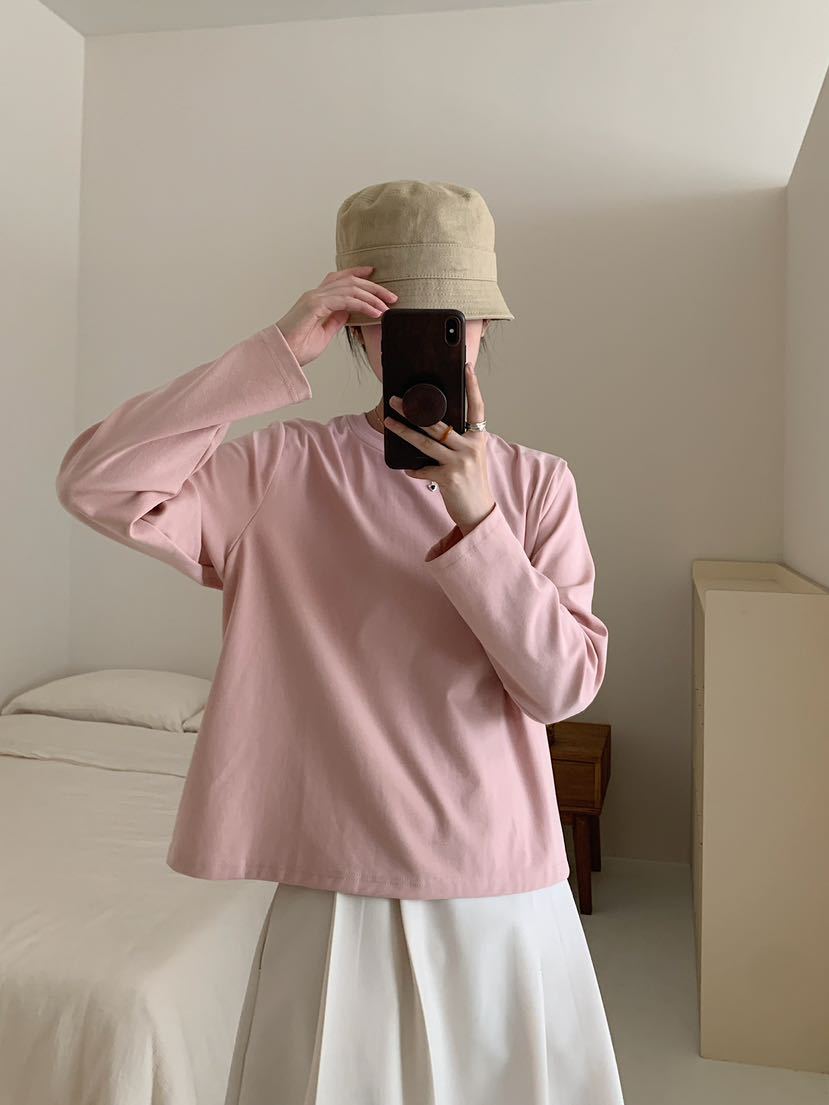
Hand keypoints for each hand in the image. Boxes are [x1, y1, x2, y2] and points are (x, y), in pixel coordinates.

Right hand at [275, 266, 397, 367]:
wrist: (282, 356)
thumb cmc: (298, 348)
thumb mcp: (325, 332)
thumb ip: (337, 319)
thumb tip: (350, 312)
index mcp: (317, 298)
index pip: (340, 278)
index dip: (357, 273)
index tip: (374, 274)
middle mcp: (316, 294)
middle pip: (349, 280)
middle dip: (373, 286)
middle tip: (391, 296)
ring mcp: (314, 297)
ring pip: (350, 288)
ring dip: (372, 296)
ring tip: (386, 306)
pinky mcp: (315, 305)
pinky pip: (345, 300)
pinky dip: (363, 305)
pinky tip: (375, 312)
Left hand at [384, 363, 495, 534]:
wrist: (479, 512)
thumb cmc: (472, 482)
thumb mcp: (472, 457)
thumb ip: (459, 441)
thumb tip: (433, 426)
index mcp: (478, 439)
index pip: (477, 407)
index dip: (473, 387)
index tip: (467, 368)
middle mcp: (471, 447)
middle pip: (438, 423)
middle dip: (414, 410)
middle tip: (396, 399)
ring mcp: (460, 462)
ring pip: (426, 442)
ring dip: (404, 431)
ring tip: (389, 422)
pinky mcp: (448, 478)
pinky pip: (423, 468)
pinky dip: (414, 469)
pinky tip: (408, 469)